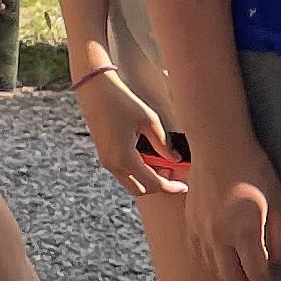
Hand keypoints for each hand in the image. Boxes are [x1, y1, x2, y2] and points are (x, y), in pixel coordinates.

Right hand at [72, 65, 181, 198]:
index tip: (185, 187)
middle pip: (141, 189)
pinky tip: (152, 158)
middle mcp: (113, 164)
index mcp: (125, 158)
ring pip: (131, 182)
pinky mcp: (105, 155)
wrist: (95, 90)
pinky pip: (124, 172)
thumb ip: (164, 144)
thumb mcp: (149, 121)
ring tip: (166, 163)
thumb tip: (176, 160)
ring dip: (149, 178)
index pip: (153, 184)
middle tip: (176, 175)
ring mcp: (106, 161)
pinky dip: (139, 171)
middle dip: (159, 186)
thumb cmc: (122, 101)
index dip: (171, 187)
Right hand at [187, 136, 280, 280]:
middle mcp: (219, 235)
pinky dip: (214, 261)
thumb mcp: (278, 199)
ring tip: (246, 268)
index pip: (258, 273)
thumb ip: (279, 234)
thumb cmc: (253, 167)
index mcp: (244, 230)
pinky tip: (225, 254)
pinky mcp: (190, 223)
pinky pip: (200, 253)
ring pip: (215, 268)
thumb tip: (280, 261)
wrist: (217, 144)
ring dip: (232, 273)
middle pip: (234, 277)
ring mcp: (201, 230)